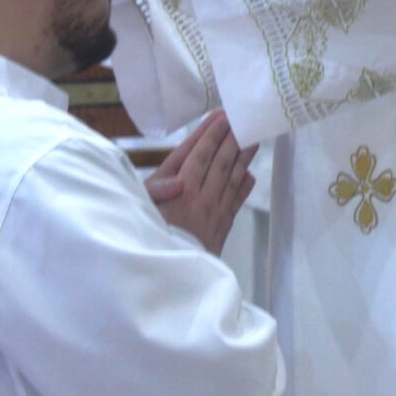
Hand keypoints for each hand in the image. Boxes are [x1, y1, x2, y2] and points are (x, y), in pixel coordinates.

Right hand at [144, 111, 257, 255]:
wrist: (167, 277)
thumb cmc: (149, 235)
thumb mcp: (142, 209)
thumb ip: (158, 191)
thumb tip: (179, 182)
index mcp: (181, 191)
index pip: (200, 156)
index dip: (211, 135)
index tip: (222, 118)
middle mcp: (201, 199)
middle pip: (220, 162)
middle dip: (231, 139)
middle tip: (242, 119)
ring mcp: (214, 212)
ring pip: (232, 178)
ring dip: (243, 157)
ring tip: (253, 139)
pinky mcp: (222, 226)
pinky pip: (236, 201)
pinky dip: (244, 185)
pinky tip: (249, 174)